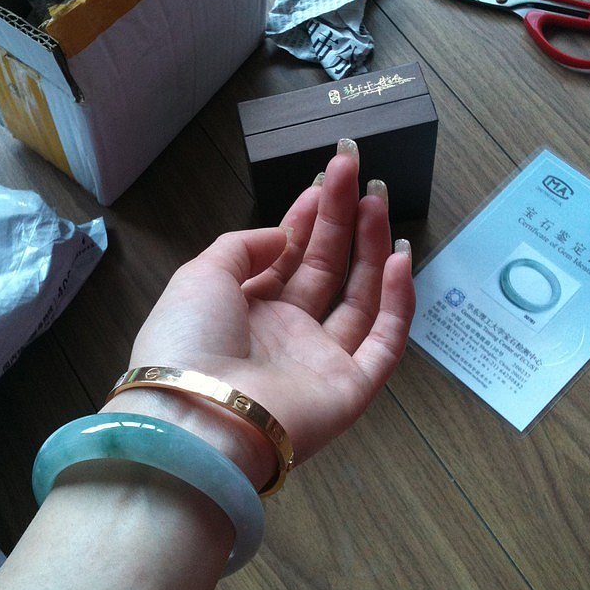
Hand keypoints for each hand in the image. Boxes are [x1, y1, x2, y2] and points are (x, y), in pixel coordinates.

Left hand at [105, 141, 414, 487]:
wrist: (199, 418)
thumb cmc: (189, 341)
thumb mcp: (200, 276)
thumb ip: (241, 247)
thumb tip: (284, 237)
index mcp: (244, 310)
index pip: (286, 257)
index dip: (306, 218)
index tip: (324, 179)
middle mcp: (284, 333)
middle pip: (324, 268)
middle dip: (341, 219)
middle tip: (357, 171)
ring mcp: (319, 361)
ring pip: (358, 297)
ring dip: (371, 248)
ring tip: (378, 200)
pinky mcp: (350, 389)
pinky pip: (383, 341)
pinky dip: (397, 302)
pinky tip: (400, 258)